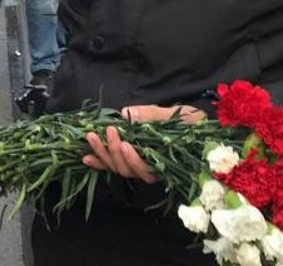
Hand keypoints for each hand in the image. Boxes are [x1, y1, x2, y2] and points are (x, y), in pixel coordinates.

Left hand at [82, 105, 203, 182]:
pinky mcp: (128, 157)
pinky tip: (86, 157)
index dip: (134, 160)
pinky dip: (99, 161)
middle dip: (114, 152)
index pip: (147, 170)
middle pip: (128, 170)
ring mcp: (138, 163)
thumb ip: (153, 115)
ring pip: (117, 167)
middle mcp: (150, 167)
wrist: (196, 122)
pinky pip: (112, 164)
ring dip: (102, 153)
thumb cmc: (192, 121)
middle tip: (109, 131)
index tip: (125, 143)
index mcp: (166, 162)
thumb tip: (127, 113)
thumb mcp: (180, 115)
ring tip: (91, 137)